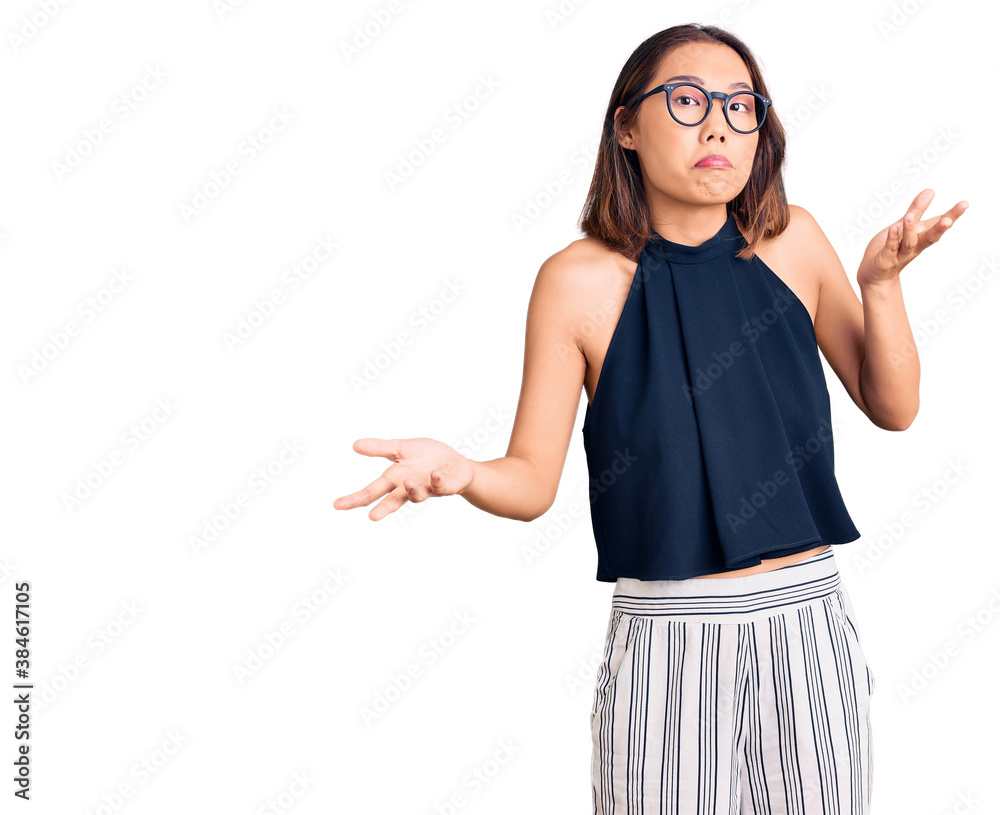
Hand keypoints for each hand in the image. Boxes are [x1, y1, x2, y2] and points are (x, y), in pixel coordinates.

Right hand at [333, 437, 475, 520]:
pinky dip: (437, 482)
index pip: (372, 491)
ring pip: (417, 495)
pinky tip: (434, 476)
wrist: (456, 463)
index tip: (337, 505)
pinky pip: (440, 487)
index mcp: (395, 479)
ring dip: (412, 490)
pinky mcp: (445, 486)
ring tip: (408, 483)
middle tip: (372, 516)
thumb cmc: (427, 457)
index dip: (356, 499)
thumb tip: (354, 445)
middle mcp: (409, 487)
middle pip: (392, 501)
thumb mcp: (401, 448)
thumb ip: (380, 448)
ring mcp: (427, 488)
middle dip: (382, 509)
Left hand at [857, 189, 968, 286]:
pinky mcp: (887, 260)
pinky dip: (892, 238)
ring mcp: (901, 254)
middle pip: (930, 237)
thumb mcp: (903, 226)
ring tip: (909, 217)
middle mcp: (915, 246)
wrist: (876, 276)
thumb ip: (916, 210)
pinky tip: (893, 228)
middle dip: (940, 228)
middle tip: (948, 220)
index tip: (965, 204)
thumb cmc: (891, 248)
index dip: (952, 215)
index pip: (938, 224)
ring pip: (909, 243)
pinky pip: (890, 248)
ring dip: (910, 230)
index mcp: (921, 237)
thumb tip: (931, 191)